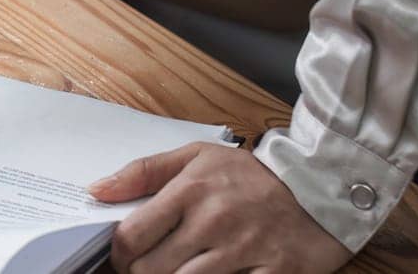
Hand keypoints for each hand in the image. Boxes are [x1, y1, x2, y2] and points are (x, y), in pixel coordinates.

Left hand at [90, 142, 350, 273]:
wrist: (321, 184)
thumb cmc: (251, 174)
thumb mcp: (196, 156)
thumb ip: (143, 172)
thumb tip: (96, 190)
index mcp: (190, 191)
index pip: (132, 235)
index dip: (118, 254)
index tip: (122, 256)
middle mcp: (213, 222)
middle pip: (152, 270)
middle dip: (141, 273)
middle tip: (147, 267)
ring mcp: (244, 251)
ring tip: (175, 270)